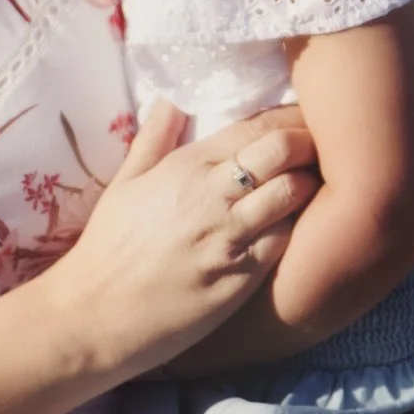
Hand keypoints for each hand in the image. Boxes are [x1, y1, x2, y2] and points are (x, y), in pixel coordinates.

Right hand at [49, 102, 319, 379]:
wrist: (95, 315)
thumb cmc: (108, 247)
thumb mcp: (125, 183)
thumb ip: (154, 138)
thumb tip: (170, 98)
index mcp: (185, 167)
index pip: (254, 126)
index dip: (289, 118)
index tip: (305, 120)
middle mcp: (211, 196)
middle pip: (283, 149)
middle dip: (309, 143)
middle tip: (319, 150)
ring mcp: (229, 237)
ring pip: (293, 193)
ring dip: (309, 184)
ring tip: (314, 187)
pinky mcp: (242, 277)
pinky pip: (286, 241)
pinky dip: (297, 228)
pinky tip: (298, 228)